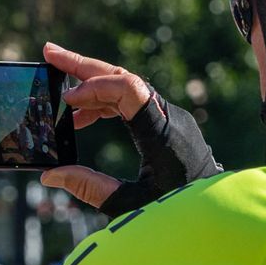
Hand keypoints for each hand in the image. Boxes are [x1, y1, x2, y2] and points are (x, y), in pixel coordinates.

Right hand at [40, 42, 219, 213]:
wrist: (216, 212)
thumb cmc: (177, 213)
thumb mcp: (130, 205)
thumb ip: (90, 188)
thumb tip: (51, 175)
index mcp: (162, 133)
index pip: (128, 89)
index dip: (94, 87)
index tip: (67, 100)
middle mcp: (168, 117)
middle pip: (123, 78)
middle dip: (84, 66)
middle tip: (49, 52)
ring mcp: (168, 117)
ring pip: (126, 87)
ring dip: (91, 83)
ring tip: (57, 86)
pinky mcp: (166, 123)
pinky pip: (131, 102)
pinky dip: (103, 103)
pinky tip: (79, 118)